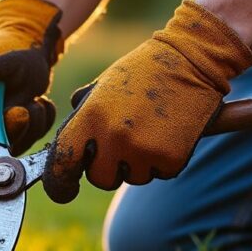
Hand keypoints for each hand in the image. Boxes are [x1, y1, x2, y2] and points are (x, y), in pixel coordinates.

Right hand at [0, 0, 63, 155]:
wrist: (34, 40)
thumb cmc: (2, 50)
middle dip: (10, 131)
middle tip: (21, 109)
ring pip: (14, 145)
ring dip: (30, 125)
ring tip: (32, 100)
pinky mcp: (22, 124)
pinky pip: (34, 137)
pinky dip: (42, 120)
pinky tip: (39, 100)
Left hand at [42, 0, 251, 202]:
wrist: (191, 60)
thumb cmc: (144, 71)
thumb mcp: (104, 86)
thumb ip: (83, 116)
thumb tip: (66, 148)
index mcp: (91, 115)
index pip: (62, 163)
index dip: (60, 181)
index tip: (65, 189)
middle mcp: (114, 136)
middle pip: (100, 178)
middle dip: (109, 167)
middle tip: (125, 141)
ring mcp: (143, 149)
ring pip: (132, 177)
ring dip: (139, 162)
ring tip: (151, 129)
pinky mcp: (170, 159)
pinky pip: (159, 174)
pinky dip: (163, 161)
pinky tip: (169, 133)